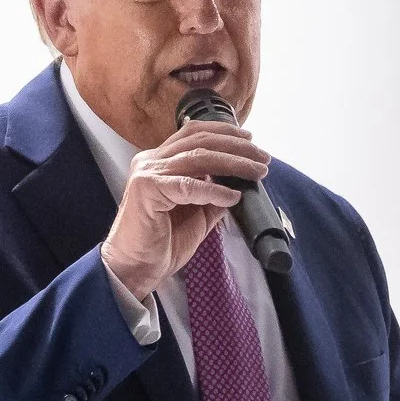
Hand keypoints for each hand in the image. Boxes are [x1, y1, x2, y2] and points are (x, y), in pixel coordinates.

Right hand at [98, 119, 271, 300]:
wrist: (137, 267)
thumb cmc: (163, 243)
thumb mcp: (198, 214)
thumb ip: (214, 195)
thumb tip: (239, 184)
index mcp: (160, 161)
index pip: (194, 135)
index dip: (224, 133)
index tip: (250, 140)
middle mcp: (151, 161)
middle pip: (200, 142)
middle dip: (236, 147)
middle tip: (262, 158)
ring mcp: (147, 173)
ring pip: (198, 158)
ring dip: (233, 163)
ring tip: (257, 172)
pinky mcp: (147, 189)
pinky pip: (189, 185)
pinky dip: (215, 190)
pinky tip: (234, 196)